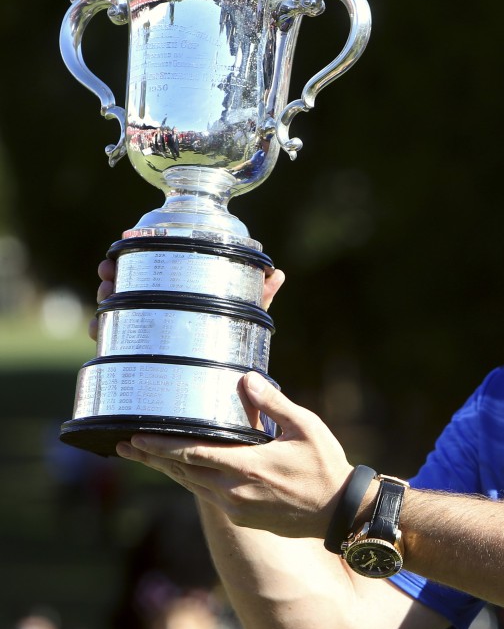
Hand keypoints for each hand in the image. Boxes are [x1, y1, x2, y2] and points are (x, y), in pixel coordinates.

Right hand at [88, 257, 286, 339]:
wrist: (228, 385)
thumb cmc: (238, 342)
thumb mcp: (246, 316)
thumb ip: (259, 297)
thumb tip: (278, 272)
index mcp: (184, 291)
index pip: (154, 263)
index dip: (136, 251)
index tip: (124, 244)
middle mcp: (163, 305)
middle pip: (130, 283)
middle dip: (114, 275)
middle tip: (108, 275)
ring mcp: (149, 327)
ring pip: (118, 307)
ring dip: (105, 299)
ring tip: (104, 298)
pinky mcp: (141, 350)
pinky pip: (116, 338)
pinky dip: (104, 332)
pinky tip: (99, 332)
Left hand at [116, 371, 351, 538]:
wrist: (337, 512)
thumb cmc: (325, 466)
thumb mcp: (305, 427)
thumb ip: (273, 403)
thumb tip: (247, 378)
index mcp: (248, 466)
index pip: (193, 453)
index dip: (161, 445)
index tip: (136, 436)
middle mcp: (235, 491)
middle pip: (182, 472)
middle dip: (152, 457)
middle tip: (123, 446)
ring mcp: (236, 508)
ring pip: (192, 486)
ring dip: (167, 470)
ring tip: (144, 456)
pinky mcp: (241, 517)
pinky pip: (207, 496)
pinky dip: (190, 481)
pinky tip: (183, 471)